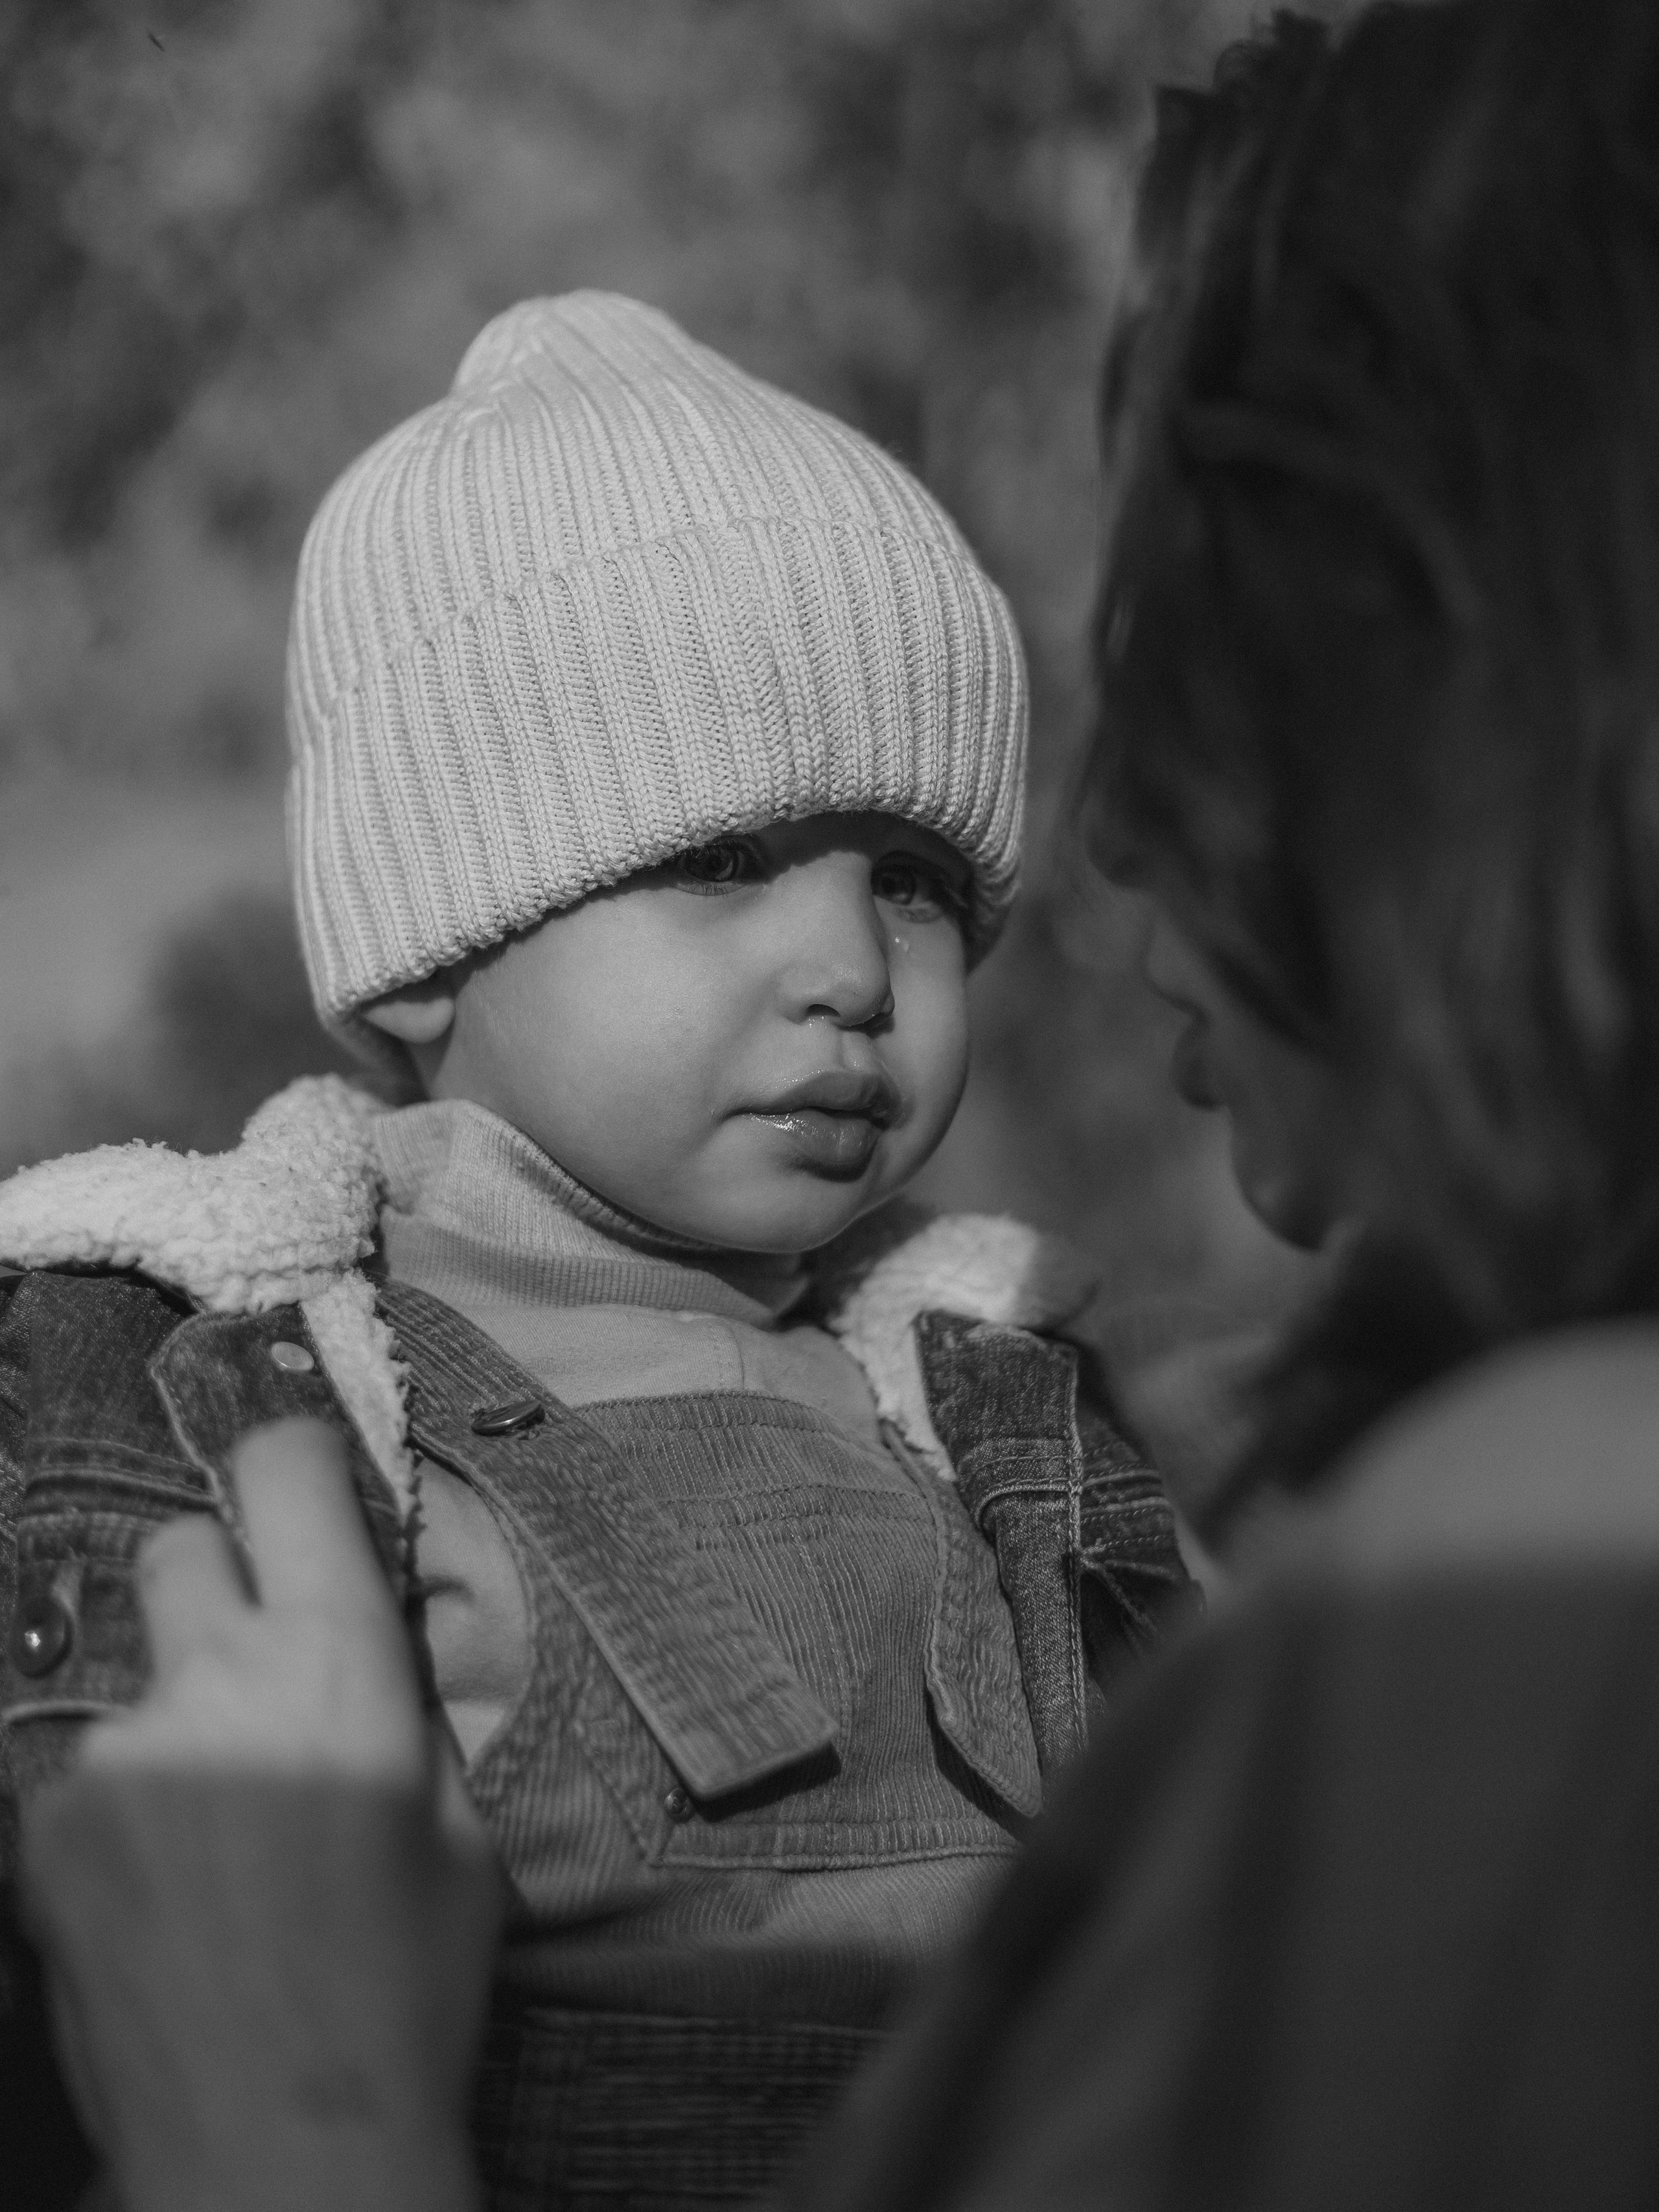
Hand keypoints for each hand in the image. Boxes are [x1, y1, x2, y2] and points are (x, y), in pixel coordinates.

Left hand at [21, 1419, 500, 2211]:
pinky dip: (126, 1818)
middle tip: (261, 1674)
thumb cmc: (403, 1992)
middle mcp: (209, 1678)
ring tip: (217, 1851)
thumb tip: (374, 1650)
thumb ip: (405, 1716)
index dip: (289, 1462)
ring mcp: (111, 1756)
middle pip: (179, 1549)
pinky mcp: (46, 1834)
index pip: (282, 1472)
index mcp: (333, 1661)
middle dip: (221, 1586)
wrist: (274, 2148)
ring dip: (178, 1729)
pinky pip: (88, 1782)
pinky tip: (166, 1905)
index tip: (301, 1491)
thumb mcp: (458, 1836)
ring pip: (138, 1687)